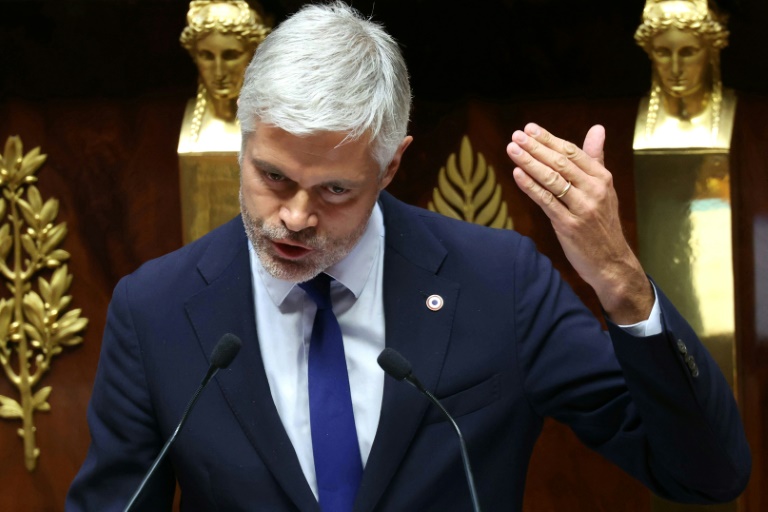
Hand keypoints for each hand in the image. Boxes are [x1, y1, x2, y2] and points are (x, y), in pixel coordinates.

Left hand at [506, 123, 652, 323]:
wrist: (611, 262)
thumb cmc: (602, 223)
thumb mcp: (604, 188)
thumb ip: (596, 158)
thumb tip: (598, 128)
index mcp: (602, 178)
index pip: (572, 152)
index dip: (549, 139)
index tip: (530, 128)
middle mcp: (594, 190)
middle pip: (560, 163)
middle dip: (536, 147)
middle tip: (516, 135)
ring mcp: (582, 208)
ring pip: (552, 180)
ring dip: (529, 162)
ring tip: (512, 149)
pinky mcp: (569, 226)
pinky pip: (547, 202)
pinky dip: (531, 187)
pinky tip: (517, 174)